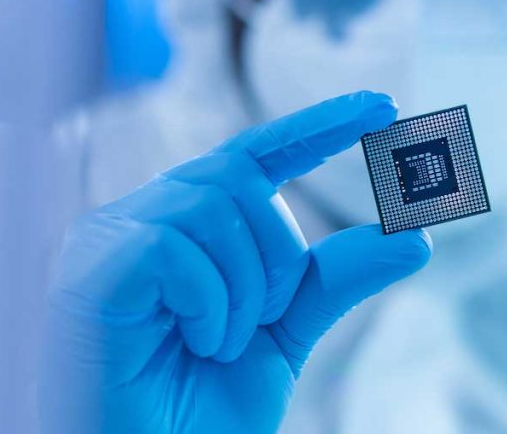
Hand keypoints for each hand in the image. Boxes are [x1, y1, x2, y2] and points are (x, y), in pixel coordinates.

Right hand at [40, 92, 431, 432]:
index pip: (258, 153)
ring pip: (212, 205)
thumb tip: (417, 235)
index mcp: (188, 225)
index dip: (321, 124)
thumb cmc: (200, 406)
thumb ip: (336, 279)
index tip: (385, 104)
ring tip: (222, 343)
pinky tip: (199, 343)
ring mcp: (108, 237)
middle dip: (278, 255)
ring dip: (245, 289)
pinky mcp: (89, 267)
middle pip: (241, 177)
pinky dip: (211, 303)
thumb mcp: (285, 332)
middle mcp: (144, 216)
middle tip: (259, 323)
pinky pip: (174, 248)